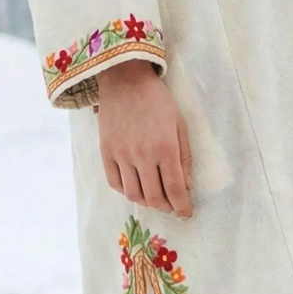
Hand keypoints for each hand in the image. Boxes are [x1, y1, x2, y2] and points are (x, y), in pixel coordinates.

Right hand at [97, 60, 193, 218]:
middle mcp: (142, 155)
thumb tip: (186, 187)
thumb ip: (185, 157)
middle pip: (154, 197)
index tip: (186, 213)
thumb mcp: (180, 125)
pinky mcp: (106, 152)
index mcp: (165, 148)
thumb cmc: (158, 101)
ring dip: (147, 202)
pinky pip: (115, 183)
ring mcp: (121, 155)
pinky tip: (136, 187)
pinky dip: (126, 191)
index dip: (182, 206)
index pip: (175, 189)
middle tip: (171, 206)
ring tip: (155, 198)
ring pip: (133, 194)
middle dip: (166, 207)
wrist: (125, 80)